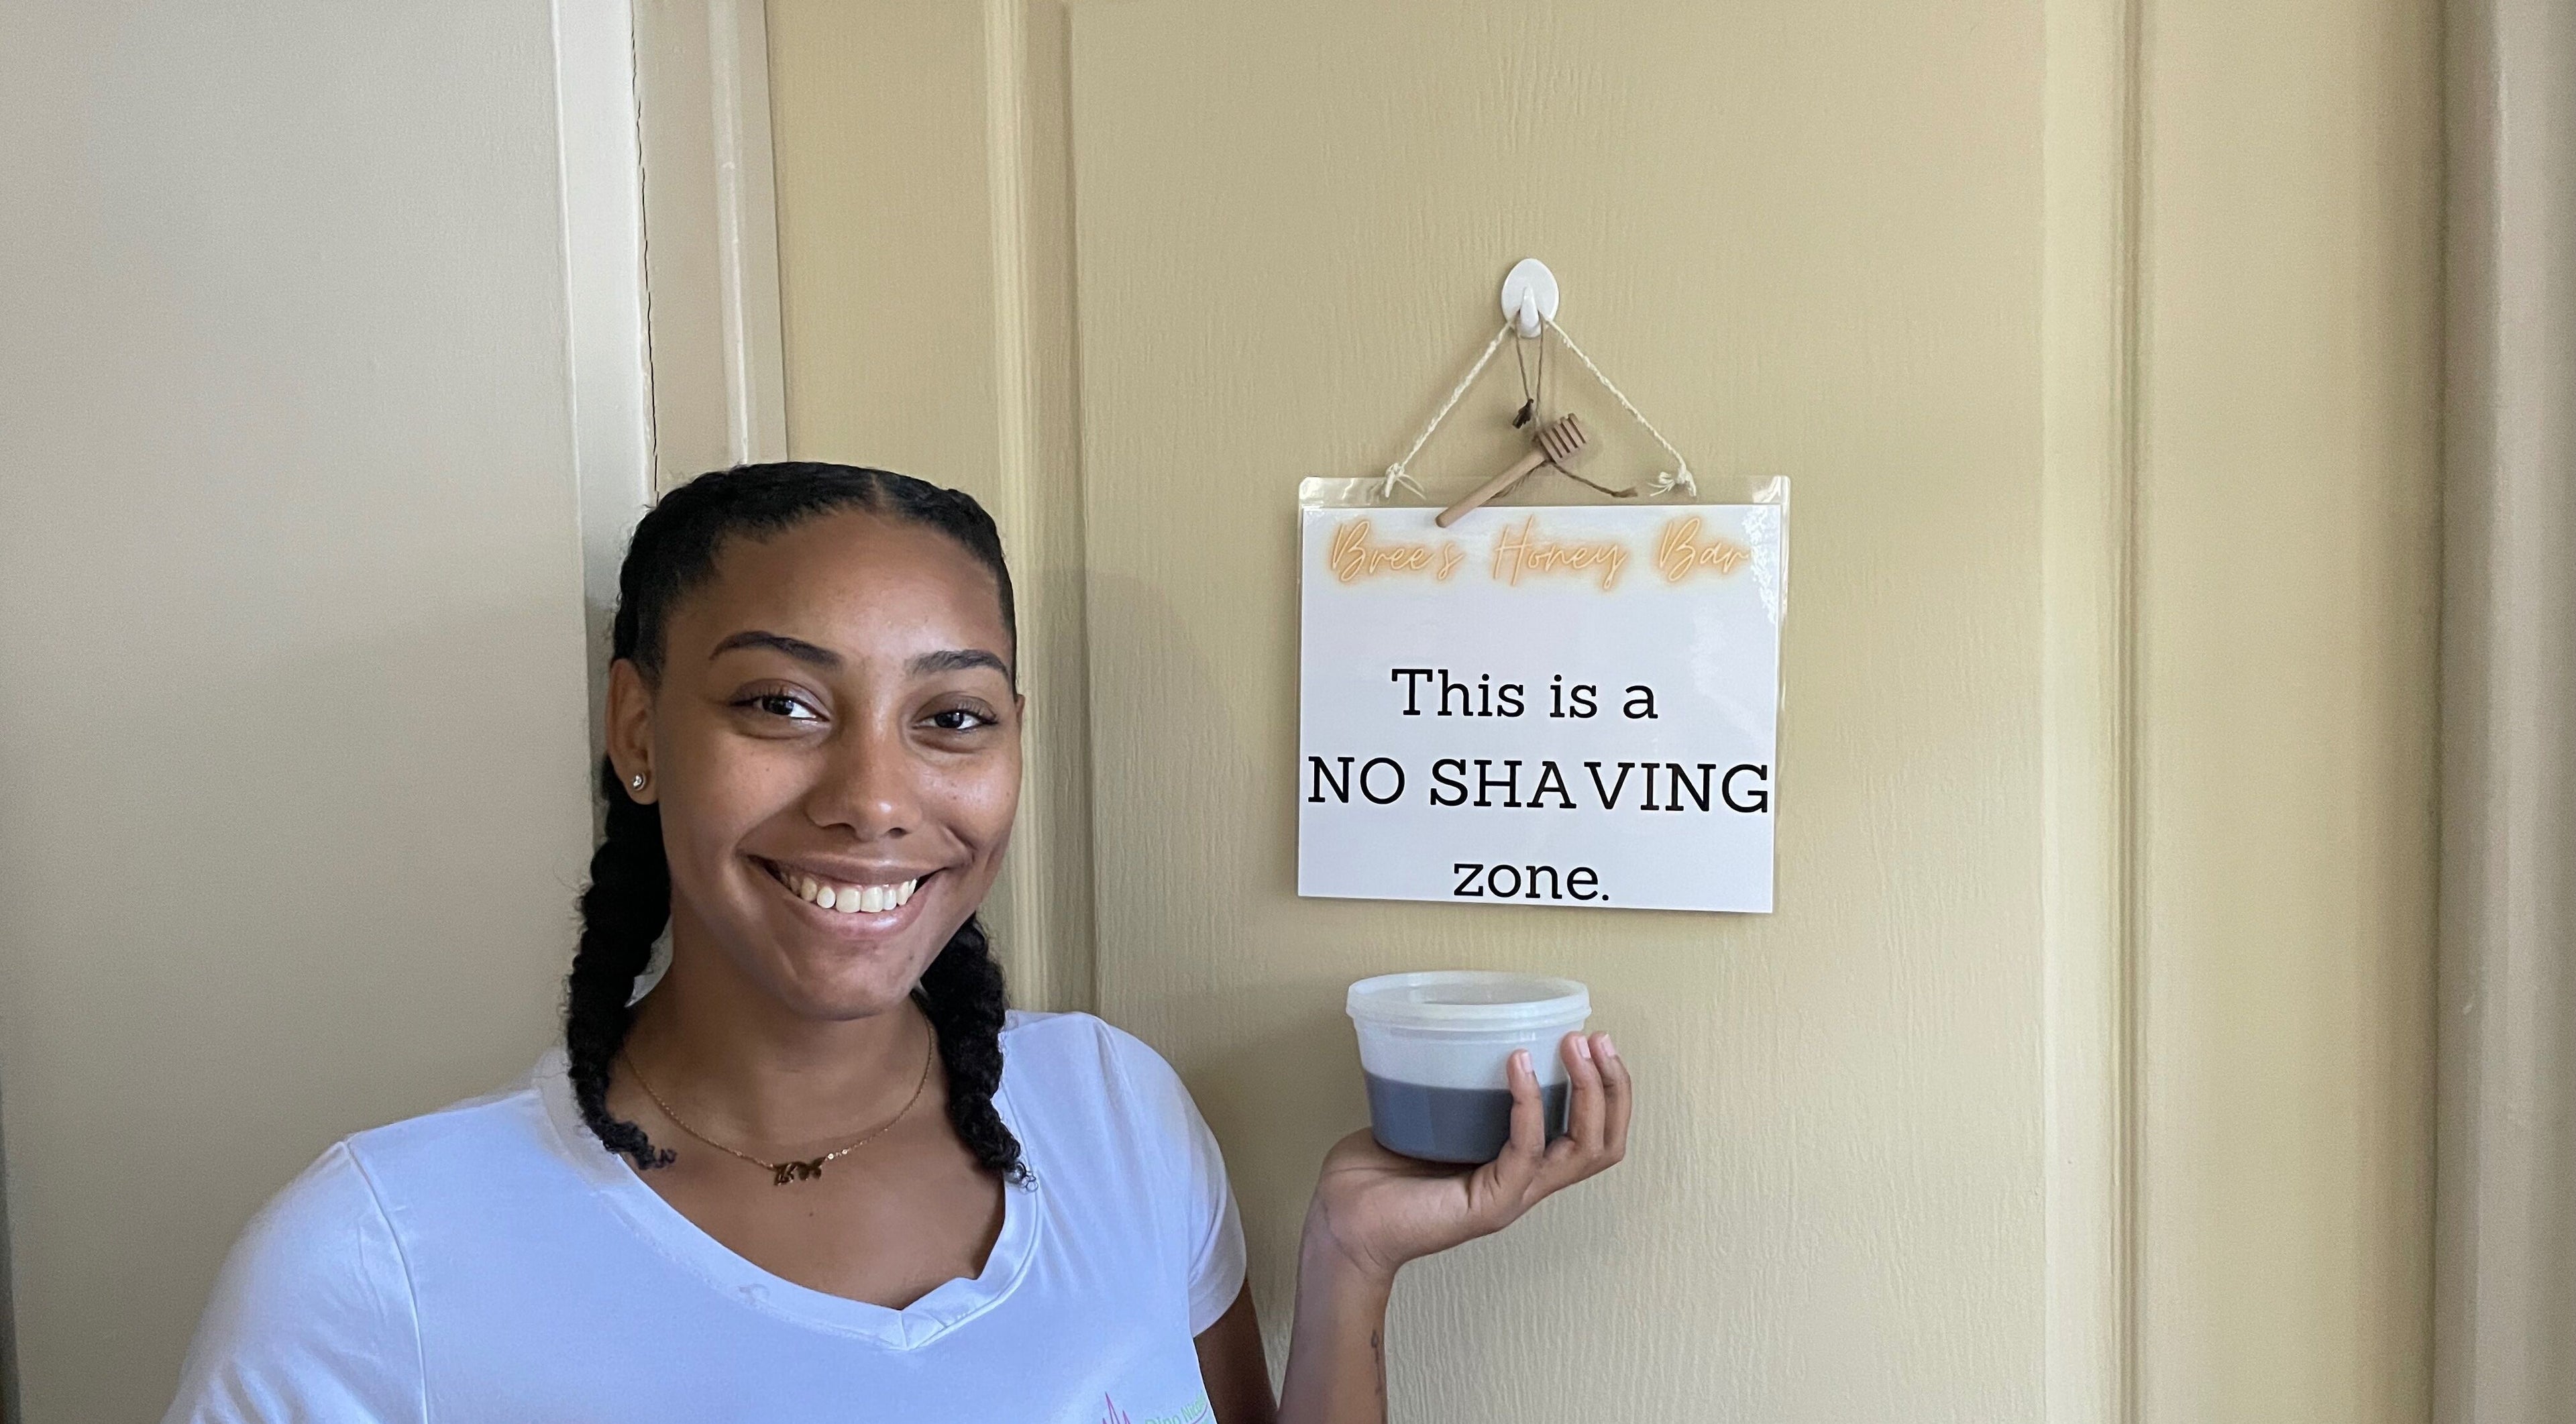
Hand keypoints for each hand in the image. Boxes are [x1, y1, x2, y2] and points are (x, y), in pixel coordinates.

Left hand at [1301, 1031, 1630, 1286]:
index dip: (1607, 1091)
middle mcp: (1525, 1183)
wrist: (1341, 1224)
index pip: (1592, 1137)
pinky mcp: (1489, 1204)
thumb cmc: (1374, 1176)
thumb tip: (1455, 1037)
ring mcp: (1511, 1196)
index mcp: (1518, 1166)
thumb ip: (1453, 1090)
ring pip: (1583, 1150)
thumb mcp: (1428, 1120)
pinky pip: (1526, 1151)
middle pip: (1604, 1144)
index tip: (1594, 1040)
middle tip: (1598, 1039)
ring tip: (1575, 1045)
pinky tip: (1518, 1064)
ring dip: (1588, 1092)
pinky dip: (1528, 1104)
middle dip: (1613, 1088)